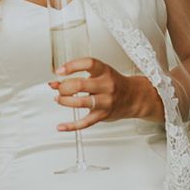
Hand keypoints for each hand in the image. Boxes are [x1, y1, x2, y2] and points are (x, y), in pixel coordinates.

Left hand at [48, 58, 163, 131]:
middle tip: (59, 88)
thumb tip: (54, 83)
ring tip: (58, 99)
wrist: (134, 97)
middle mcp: (106, 86)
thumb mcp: (99, 74)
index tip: (59, 71)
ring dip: (65, 101)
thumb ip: (77, 76)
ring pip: (81, 102)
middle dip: (64, 87)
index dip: (71, 66)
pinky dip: (71, 126)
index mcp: (104, 71)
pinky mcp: (103, 115)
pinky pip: (85, 123)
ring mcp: (105, 102)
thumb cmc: (113, 83)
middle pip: (80, 84)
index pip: (88, 64)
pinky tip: (61, 126)